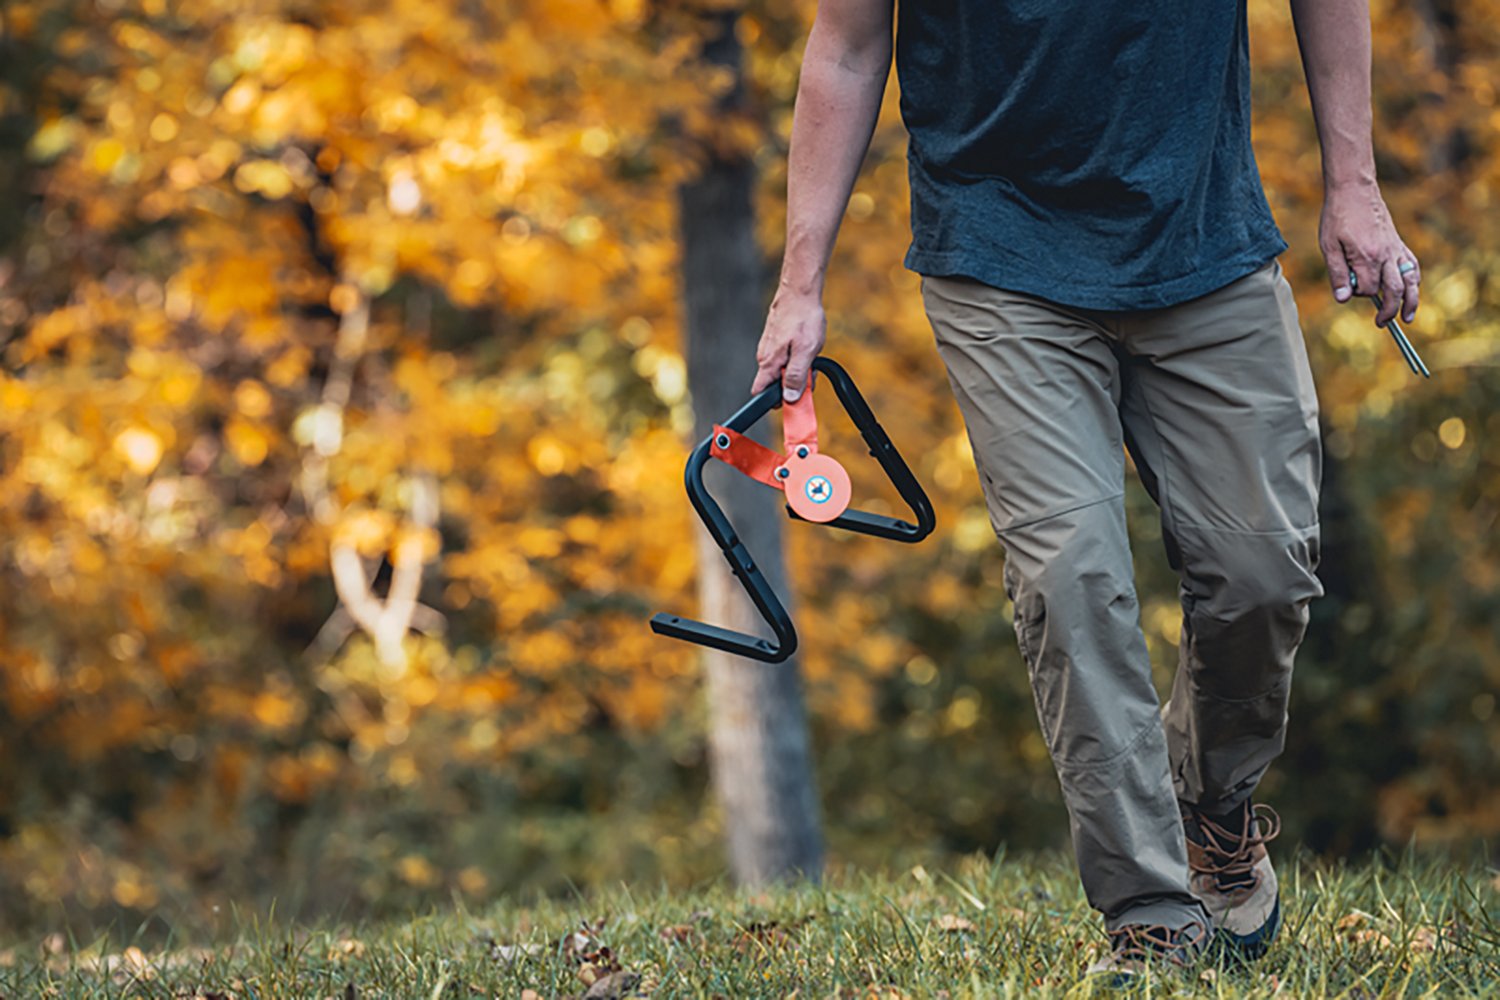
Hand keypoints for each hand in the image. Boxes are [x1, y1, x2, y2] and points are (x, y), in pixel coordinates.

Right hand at [751, 286, 825, 401]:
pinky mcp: (776, 340)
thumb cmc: (803, 319)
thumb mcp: (805, 352)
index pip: (760, 392)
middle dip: (794, 384)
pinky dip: (797, 356)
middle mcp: (765, 356)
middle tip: (810, 373)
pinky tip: (806, 345)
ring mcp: (770, 347)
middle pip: (776, 383)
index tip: (793, 402)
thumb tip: (789, 398)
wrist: (800, 291)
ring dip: (798, 369)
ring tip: (810, 353)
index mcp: (769, 363)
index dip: (776, 402)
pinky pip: (786, 357)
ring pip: (783, 369)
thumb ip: (796, 377)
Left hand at [1319, 181, 1419, 325]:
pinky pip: (1412, 265)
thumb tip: (1343, 299)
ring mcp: (1395, 248)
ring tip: (1408, 317)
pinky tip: (1412, 290)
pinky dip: (1414, 280)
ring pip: (1410, 280)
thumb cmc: (1337, 217)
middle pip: (1394, 290)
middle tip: (1381, 323)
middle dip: (1390, 310)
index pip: (1368, 289)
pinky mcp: (1398, 242)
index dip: (1358, 295)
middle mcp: (1386, 255)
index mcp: (1367, 257)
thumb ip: (1338, 274)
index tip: (1348, 290)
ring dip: (1411, 300)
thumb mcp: (1329, 246)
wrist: (1354, 189)